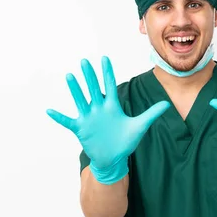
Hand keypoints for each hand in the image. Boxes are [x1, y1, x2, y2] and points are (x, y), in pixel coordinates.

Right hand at [47, 56, 169, 183]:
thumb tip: (167, 104)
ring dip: (75, 90)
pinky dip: (59, 117)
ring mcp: (88, 118)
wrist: (114, 158)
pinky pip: (68, 121)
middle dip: (90, 76)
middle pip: (93, 89)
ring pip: (80, 101)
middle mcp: (99, 109)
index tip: (104, 58)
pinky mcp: (81, 129)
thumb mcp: (139, 126)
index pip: (110, 86)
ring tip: (70, 76)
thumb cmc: (125, 142)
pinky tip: (49, 110)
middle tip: (85, 61)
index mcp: (112, 106)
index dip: (107, 73)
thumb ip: (151, 114)